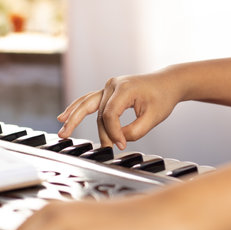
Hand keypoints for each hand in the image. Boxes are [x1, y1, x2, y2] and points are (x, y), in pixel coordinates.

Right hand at [57, 71, 181, 149]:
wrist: (168, 83)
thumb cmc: (162, 98)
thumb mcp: (154, 118)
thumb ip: (135, 131)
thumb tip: (119, 139)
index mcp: (124, 89)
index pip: (110, 115)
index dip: (113, 133)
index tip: (122, 145)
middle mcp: (112, 85)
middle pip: (96, 112)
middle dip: (91, 130)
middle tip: (76, 143)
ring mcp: (109, 87)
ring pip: (88, 105)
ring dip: (74, 118)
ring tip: (63, 131)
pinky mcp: (109, 91)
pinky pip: (89, 100)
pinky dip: (77, 108)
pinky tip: (65, 116)